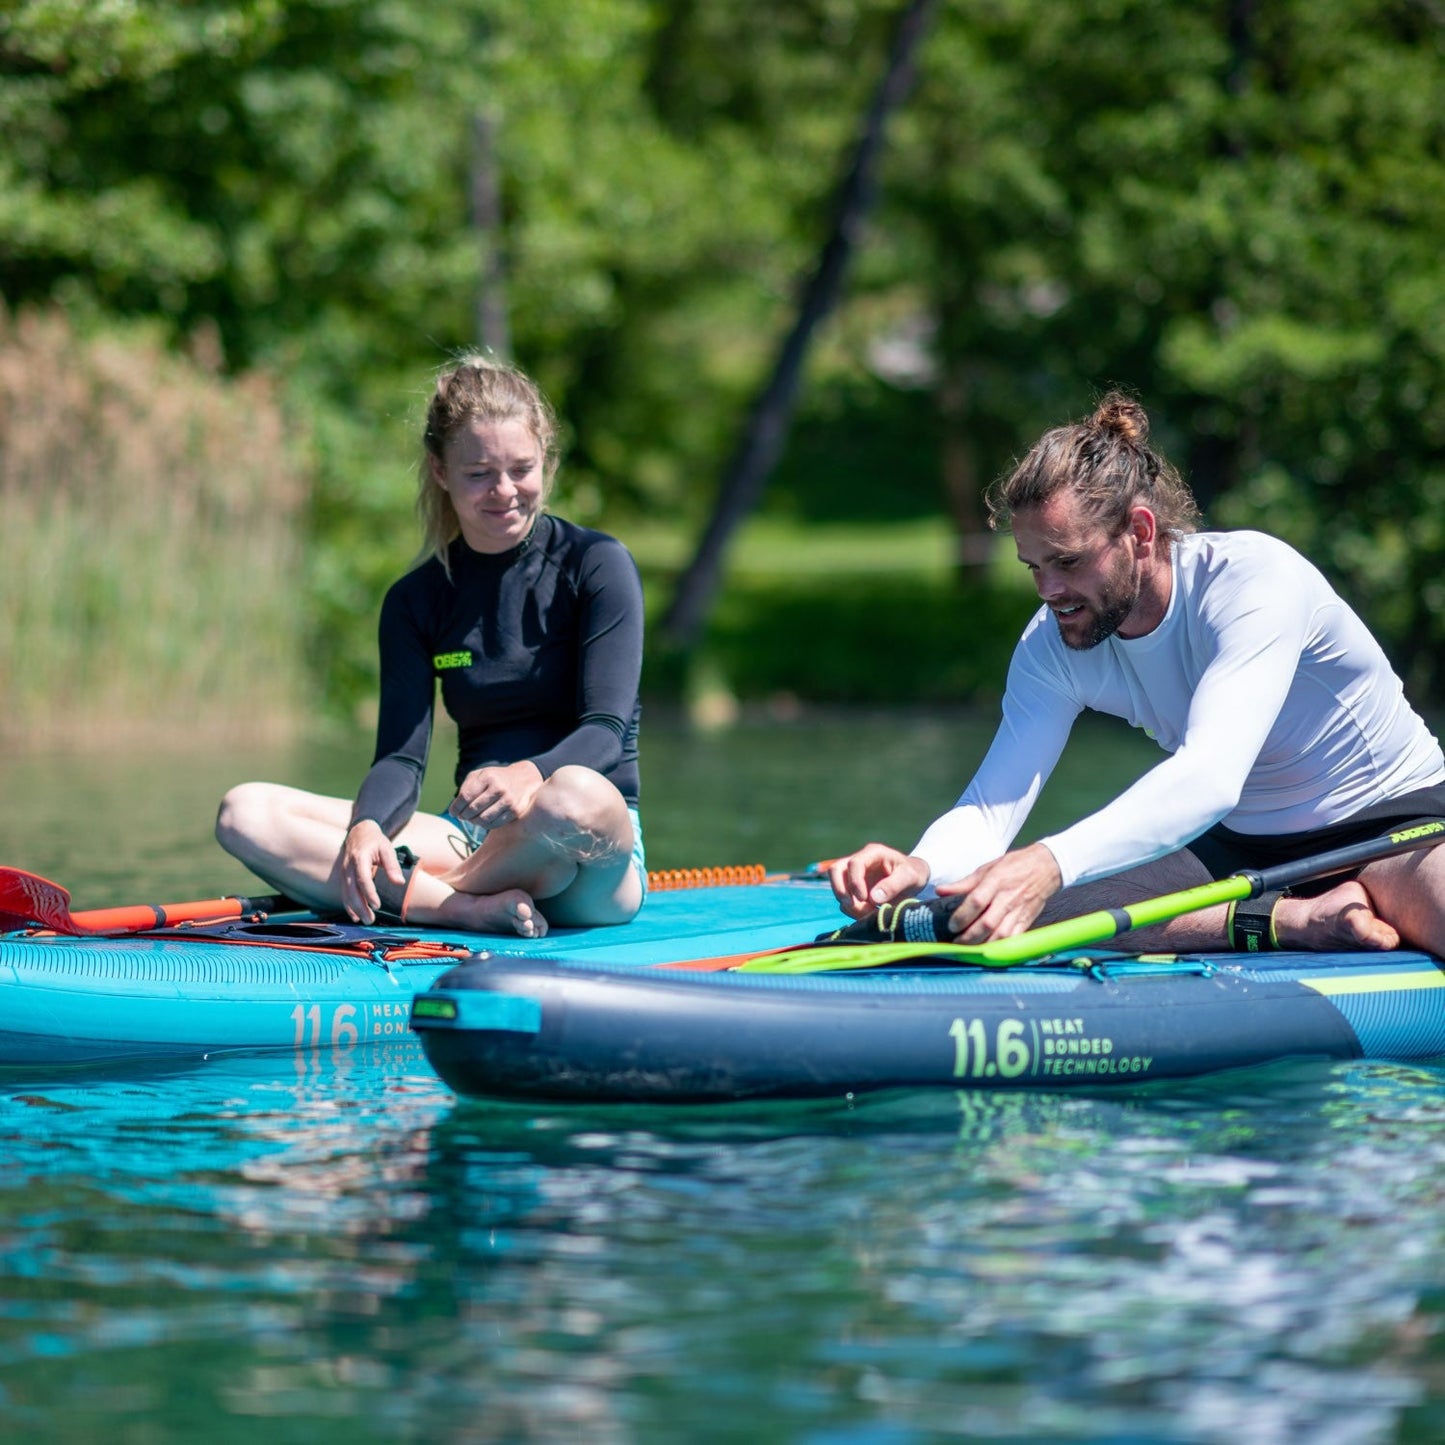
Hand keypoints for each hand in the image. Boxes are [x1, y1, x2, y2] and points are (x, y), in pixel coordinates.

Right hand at [339, 819, 403, 924]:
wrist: (359, 832)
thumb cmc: (375, 841)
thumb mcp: (387, 848)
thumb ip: (393, 865)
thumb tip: (399, 883)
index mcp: (360, 858)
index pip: (363, 879)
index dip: (369, 894)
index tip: (377, 905)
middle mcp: (349, 867)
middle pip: (352, 890)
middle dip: (360, 907)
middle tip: (371, 920)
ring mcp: (344, 872)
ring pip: (346, 894)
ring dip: (354, 909)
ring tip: (365, 920)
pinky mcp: (344, 877)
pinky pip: (344, 893)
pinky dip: (348, 905)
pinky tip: (355, 915)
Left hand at [451, 760, 544, 830]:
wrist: (524, 778)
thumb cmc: (496, 778)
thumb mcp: (481, 775)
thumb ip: (466, 787)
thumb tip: (455, 807)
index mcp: (487, 777)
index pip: (465, 796)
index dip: (456, 807)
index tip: (452, 812)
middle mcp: (498, 788)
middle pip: (473, 809)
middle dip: (463, 815)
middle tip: (462, 816)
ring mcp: (508, 800)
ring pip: (483, 819)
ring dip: (473, 822)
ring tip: (471, 819)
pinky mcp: (515, 811)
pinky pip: (494, 824)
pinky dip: (485, 825)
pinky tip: (483, 820)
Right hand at [828, 843, 930, 918]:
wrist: (914, 878)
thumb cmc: (913, 873)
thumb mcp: (909, 877)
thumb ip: (893, 886)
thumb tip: (873, 898)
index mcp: (873, 853)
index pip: (854, 864)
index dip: (855, 882)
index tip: (864, 898)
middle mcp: (860, 861)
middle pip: (835, 870)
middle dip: (840, 890)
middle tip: (852, 905)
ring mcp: (854, 874)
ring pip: (836, 884)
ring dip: (846, 902)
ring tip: (866, 912)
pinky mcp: (853, 888)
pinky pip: (844, 898)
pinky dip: (851, 909)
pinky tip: (867, 913)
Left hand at [936, 842, 1061, 942]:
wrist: (1046, 866)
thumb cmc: (1013, 866)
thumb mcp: (986, 869)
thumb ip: (963, 883)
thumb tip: (940, 891)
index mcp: (995, 881)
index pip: (976, 902)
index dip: (962, 916)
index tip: (951, 925)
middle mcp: (1007, 898)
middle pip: (987, 923)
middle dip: (969, 937)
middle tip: (956, 943)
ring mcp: (1019, 911)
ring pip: (1001, 935)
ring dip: (983, 945)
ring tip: (969, 949)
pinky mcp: (1028, 920)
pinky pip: (1014, 938)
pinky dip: (1001, 947)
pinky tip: (989, 950)